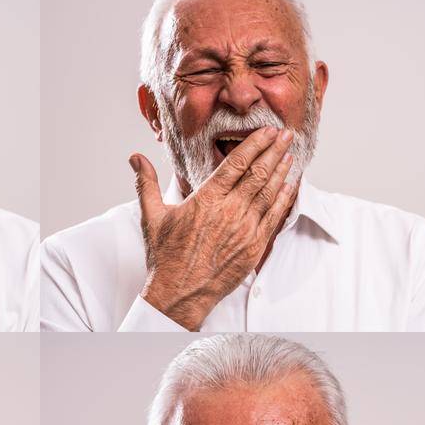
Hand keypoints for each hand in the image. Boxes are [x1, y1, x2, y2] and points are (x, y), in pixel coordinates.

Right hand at [134, 126, 296, 329]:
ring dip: (282, 170)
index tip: (266, 131)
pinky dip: (284, 198)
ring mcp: (245, 229)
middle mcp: (229, 211)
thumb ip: (146, 184)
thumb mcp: (151, 217)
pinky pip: (275, 216)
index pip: (236, 164)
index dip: (254, 145)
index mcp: (206, 201)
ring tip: (289, 154)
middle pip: (258, 173)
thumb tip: (135, 158)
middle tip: (285, 135)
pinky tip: (290, 185)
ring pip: (270, 192)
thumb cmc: (165, 256)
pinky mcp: (255, 245)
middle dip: (274, 151)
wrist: (180, 293)